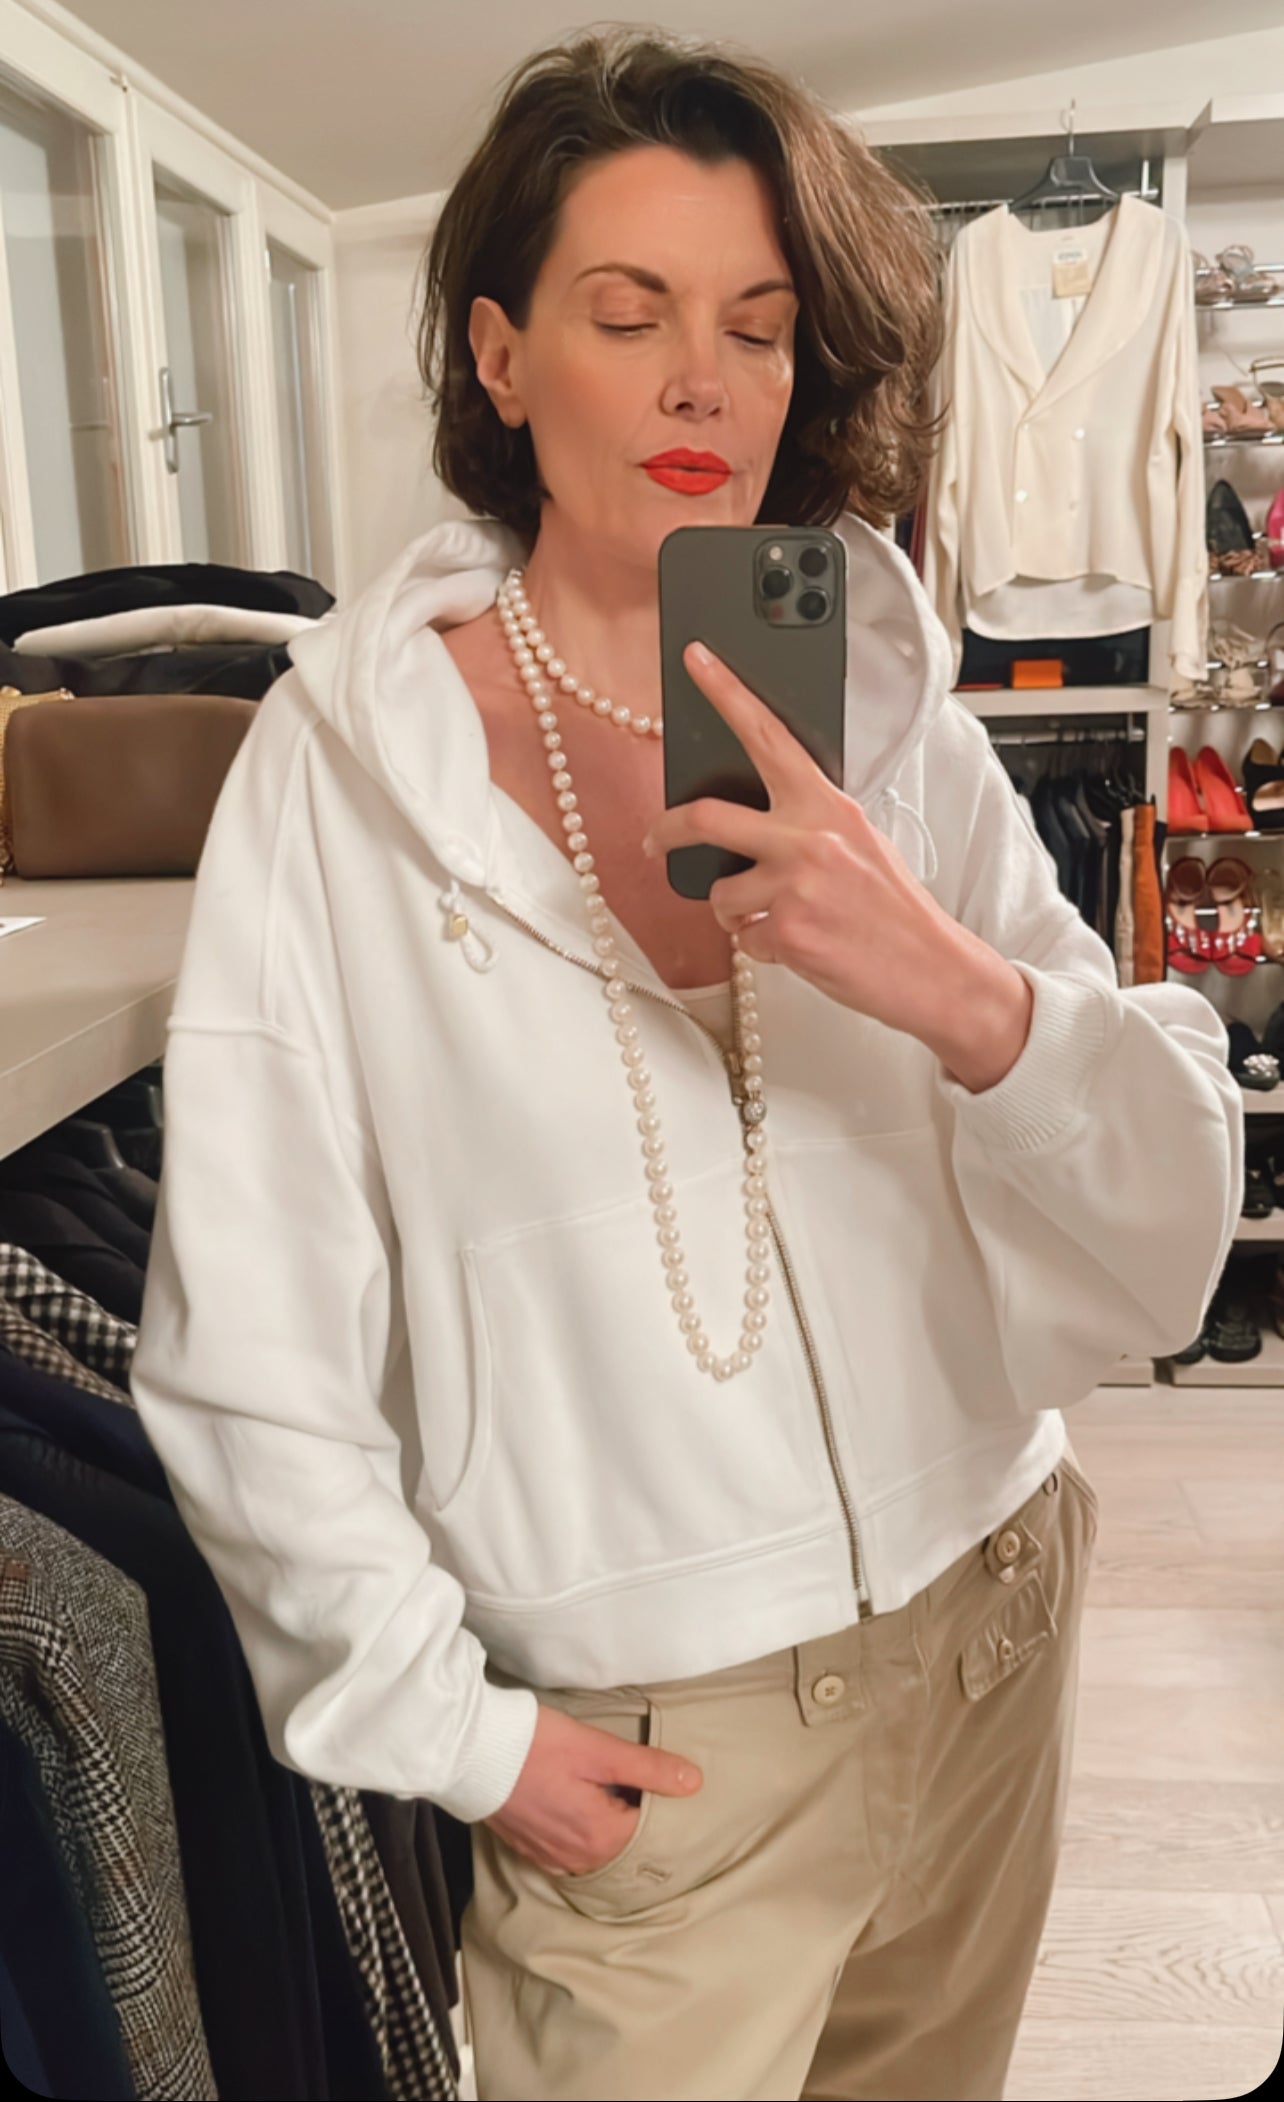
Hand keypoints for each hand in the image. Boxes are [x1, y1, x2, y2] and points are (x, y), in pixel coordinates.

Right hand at [483, 1703, 702, 1877]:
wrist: (470, 1749)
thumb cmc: (536, 1745)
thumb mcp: (598, 1749)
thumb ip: (647, 1768)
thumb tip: (694, 1782)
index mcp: (600, 1838)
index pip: (651, 1834)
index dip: (661, 1807)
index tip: (662, 1783)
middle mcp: (577, 1859)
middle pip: (624, 1846)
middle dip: (637, 1820)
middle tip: (643, 1785)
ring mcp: (550, 1858)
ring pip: (597, 1850)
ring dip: (610, 1827)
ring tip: (615, 1792)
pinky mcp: (529, 1849)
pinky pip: (570, 1850)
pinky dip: (583, 1833)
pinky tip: (582, 1806)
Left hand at [641, 642, 1032, 1086]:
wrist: (930, 968)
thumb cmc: (894, 909)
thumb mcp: (860, 843)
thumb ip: (810, 824)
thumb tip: (756, 825)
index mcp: (827, 805)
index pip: (768, 735)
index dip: (726, 692)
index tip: (697, 659)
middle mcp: (808, 837)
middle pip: (704, 818)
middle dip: (664, 833)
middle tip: (652, 842)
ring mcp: (794, 886)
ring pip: (721, 894)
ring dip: (736, 911)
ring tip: (778, 917)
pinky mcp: (786, 932)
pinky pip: (742, 938)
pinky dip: (761, 946)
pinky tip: (800, 945)